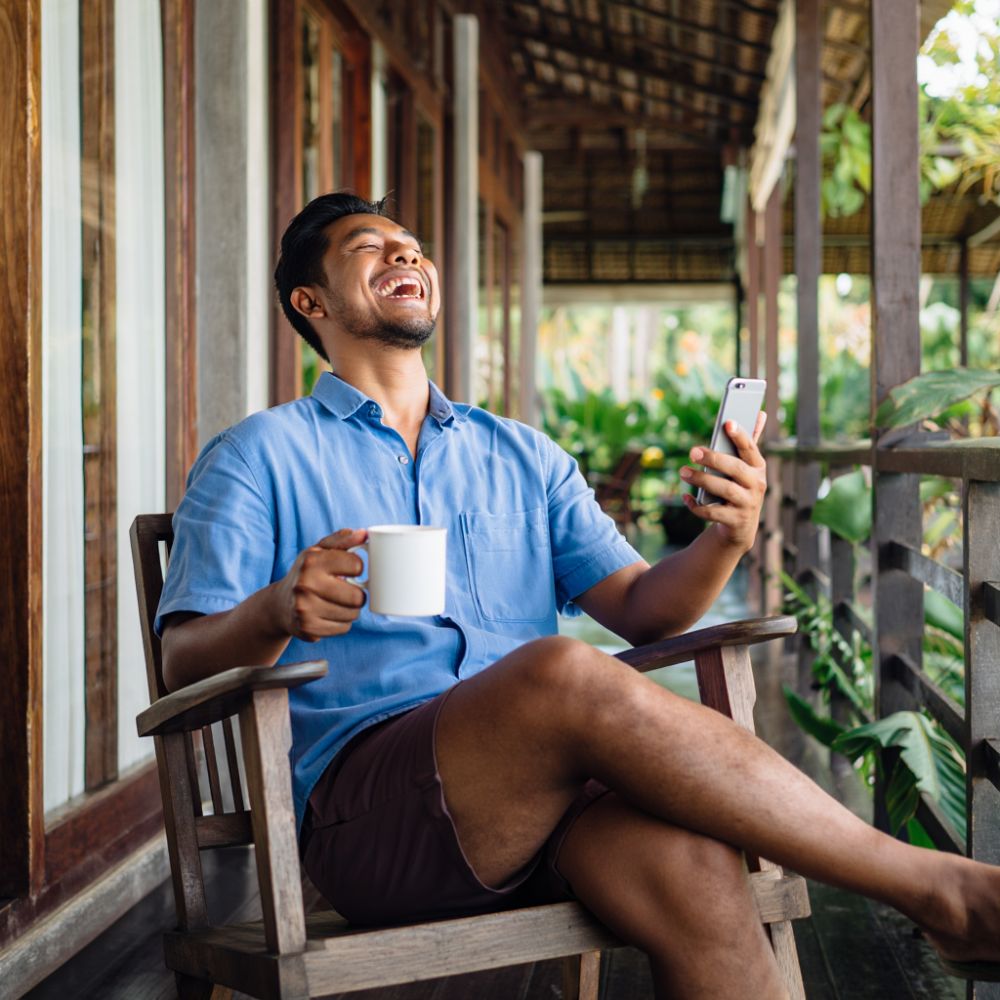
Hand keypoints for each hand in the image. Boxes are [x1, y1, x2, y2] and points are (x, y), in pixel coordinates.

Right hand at [270, 528, 367, 641]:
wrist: (280, 605)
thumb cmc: (307, 573)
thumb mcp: (319, 551)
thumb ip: (342, 540)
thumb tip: (364, 534)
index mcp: (311, 561)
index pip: (357, 565)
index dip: (357, 567)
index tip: (350, 569)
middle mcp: (305, 585)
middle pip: (357, 597)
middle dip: (357, 594)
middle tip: (348, 590)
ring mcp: (305, 609)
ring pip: (353, 614)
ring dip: (351, 609)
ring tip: (338, 602)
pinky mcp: (308, 628)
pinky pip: (344, 628)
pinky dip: (342, 622)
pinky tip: (330, 614)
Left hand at [678, 412, 767, 551]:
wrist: (740, 527)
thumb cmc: (740, 488)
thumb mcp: (746, 468)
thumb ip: (749, 442)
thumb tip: (760, 412)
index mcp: (758, 467)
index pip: (750, 449)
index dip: (740, 436)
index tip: (727, 423)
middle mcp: (756, 485)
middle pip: (735, 469)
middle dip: (713, 459)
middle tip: (692, 451)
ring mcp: (747, 504)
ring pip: (724, 490)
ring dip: (701, 480)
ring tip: (682, 472)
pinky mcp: (735, 521)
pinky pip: (713, 512)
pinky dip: (697, 505)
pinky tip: (685, 496)